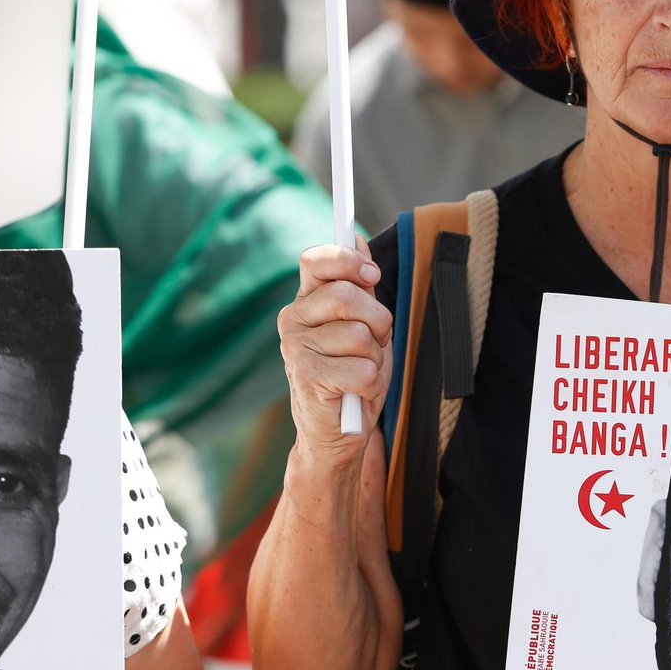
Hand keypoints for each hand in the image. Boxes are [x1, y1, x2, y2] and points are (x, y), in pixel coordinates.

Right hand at [278, 234, 393, 469]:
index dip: (347, 260)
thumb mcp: (364, 324)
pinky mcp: (305, 377)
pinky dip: (370, 383)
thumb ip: (360, 285)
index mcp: (306, 300)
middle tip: (376, 340)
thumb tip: (357, 238)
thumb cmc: (352, 374)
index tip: (371, 275)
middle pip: (347, 295)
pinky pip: (362, 369)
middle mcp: (292, 318)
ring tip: (360, 372)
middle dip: (378, 320)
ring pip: (360, 335)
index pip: (316, 260)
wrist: (337, 431)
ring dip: (375, 358)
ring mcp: (294, 348)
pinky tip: (354, 392)